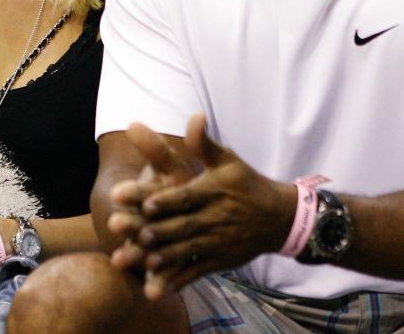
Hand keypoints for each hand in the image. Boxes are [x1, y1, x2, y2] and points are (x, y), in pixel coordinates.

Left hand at [110, 114, 295, 299]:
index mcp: (215, 190)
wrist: (279, 217)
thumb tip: (194, 116)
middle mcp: (216, 217)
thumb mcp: (227, 159)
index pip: (186, 196)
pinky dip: (177, 280)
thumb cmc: (246, 183)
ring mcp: (219, 241)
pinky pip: (197, 271)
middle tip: (124, 230)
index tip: (144, 202)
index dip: (165, 200)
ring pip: (186, 251)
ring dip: (160, 258)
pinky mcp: (221, 260)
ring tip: (136, 260)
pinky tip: (155, 287)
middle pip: (182, 225)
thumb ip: (204, 143)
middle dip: (153, 229)